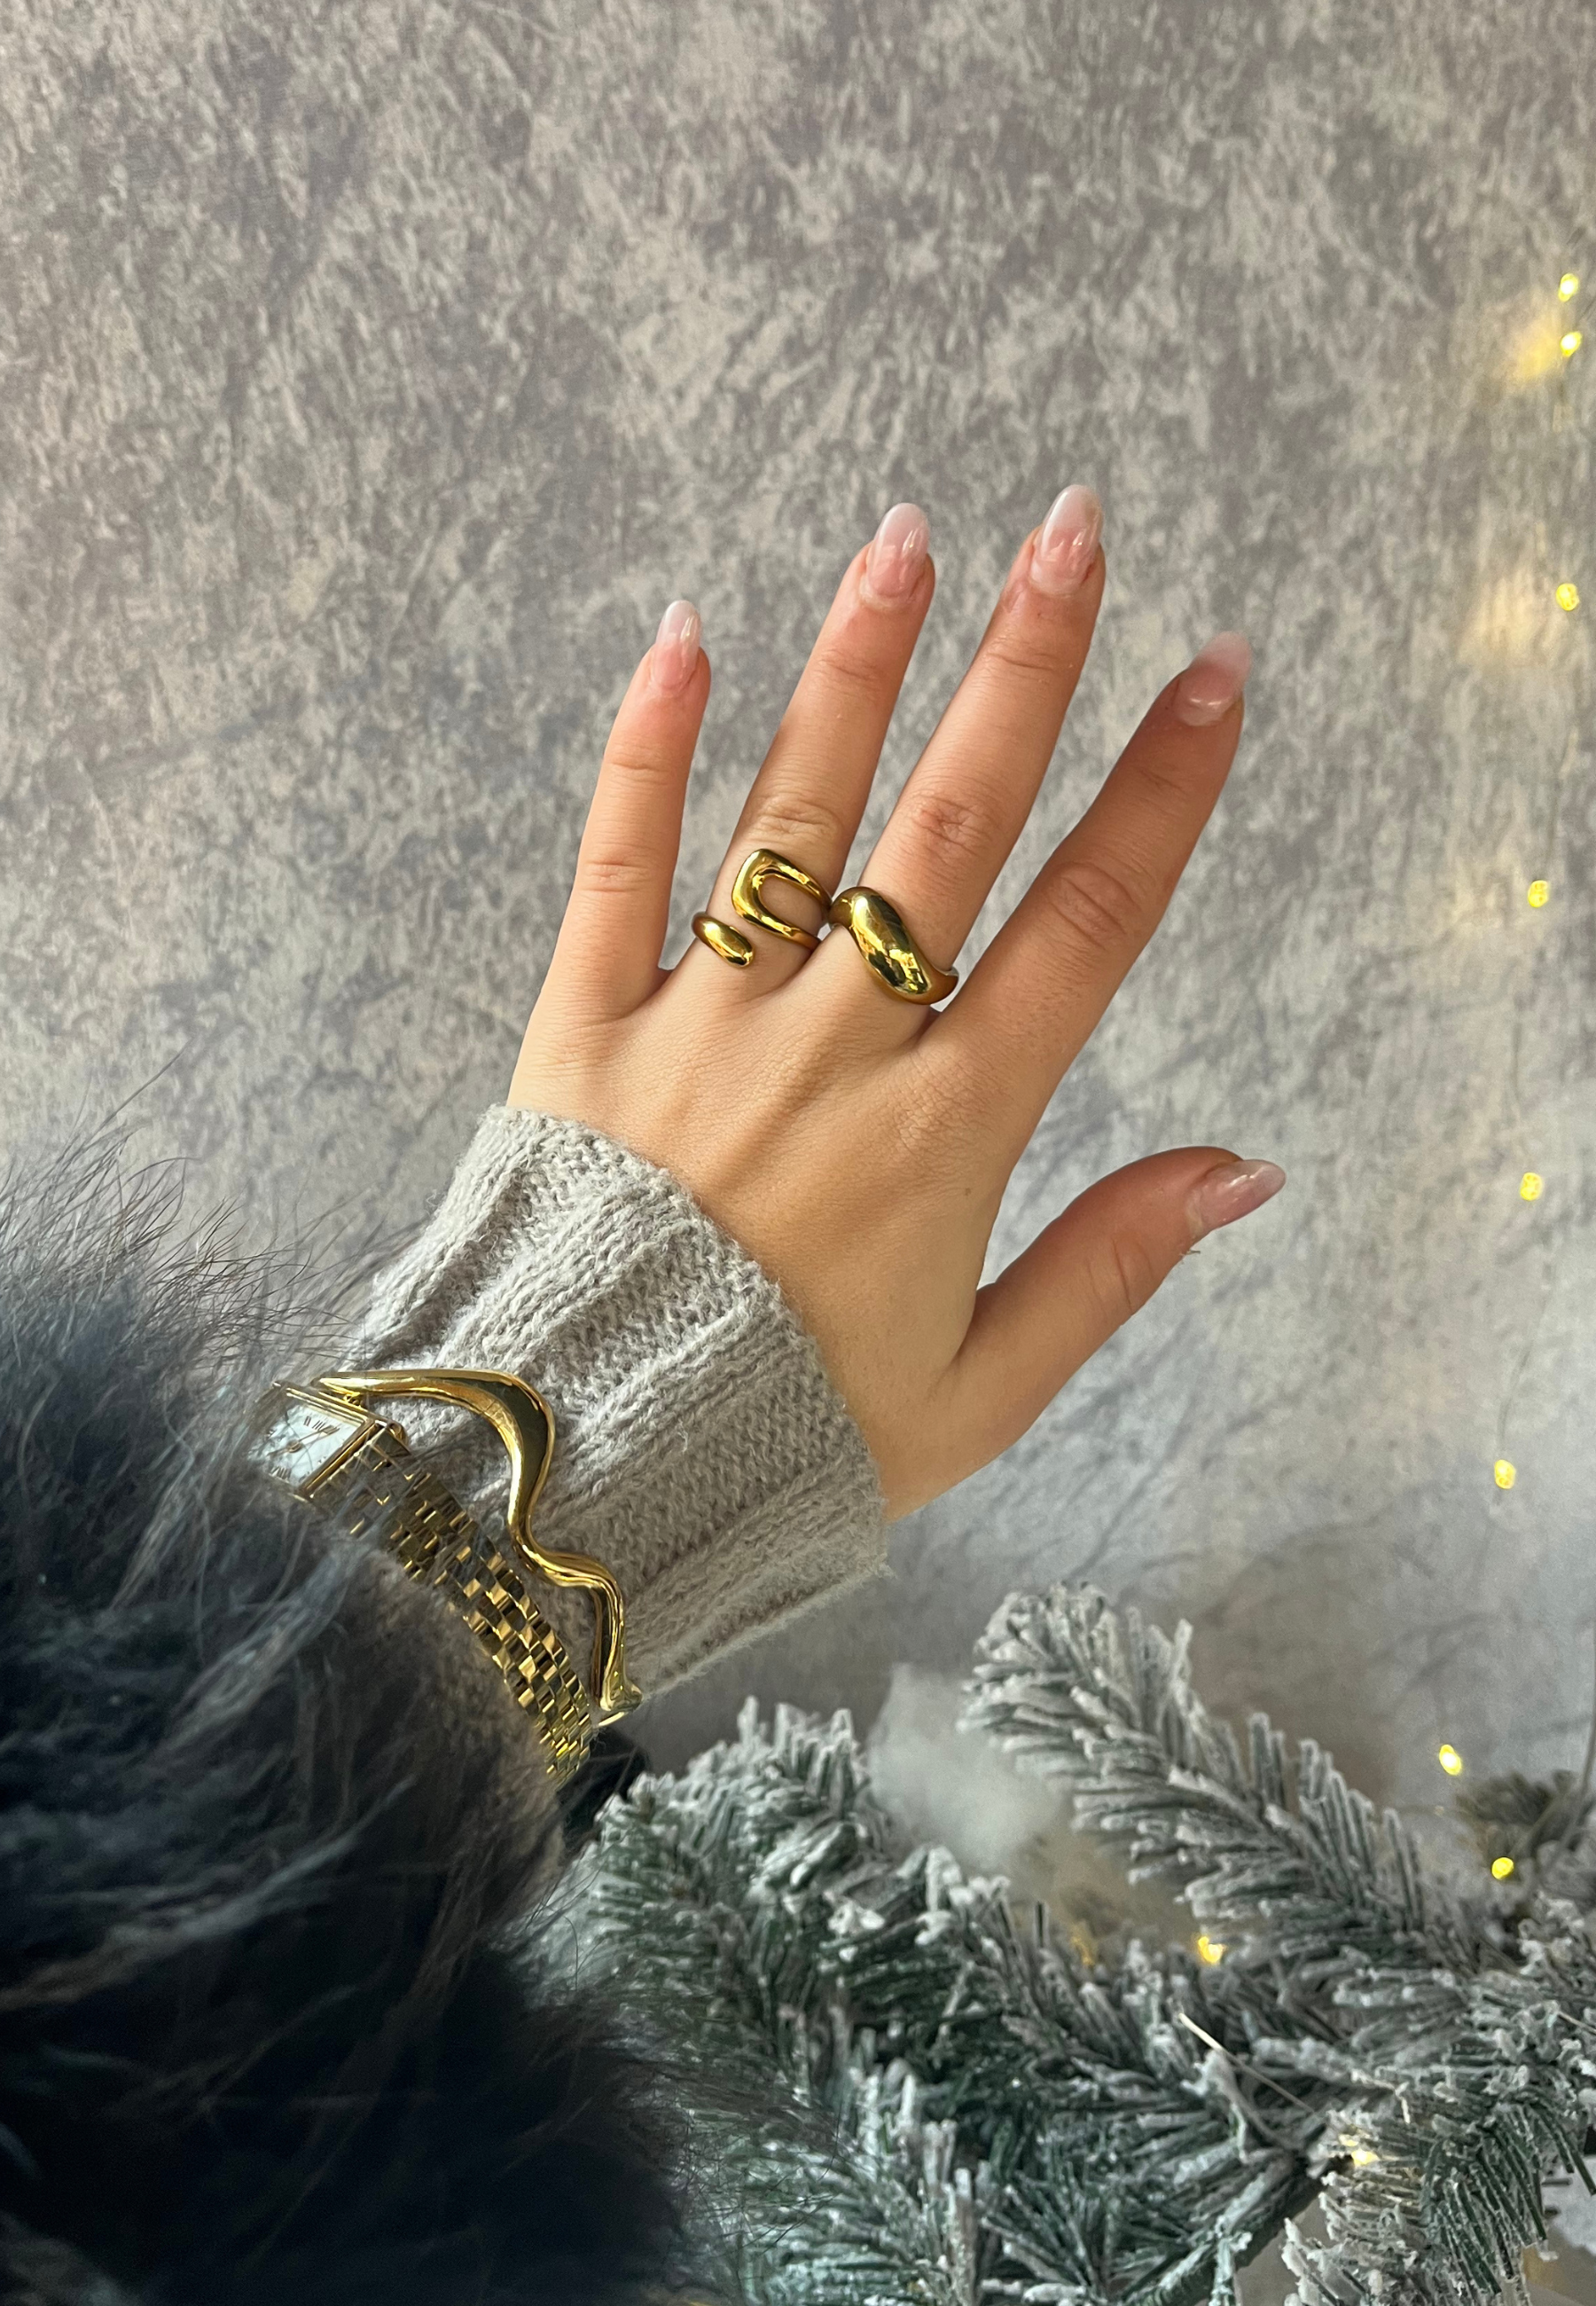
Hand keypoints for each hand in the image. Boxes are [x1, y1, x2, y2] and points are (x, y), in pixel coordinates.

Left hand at [509, 492, 1282, 1519]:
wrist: (575, 1474)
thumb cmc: (785, 1438)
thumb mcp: (979, 1391)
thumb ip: (1110, 1266)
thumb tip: (1244, 1168)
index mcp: (944, 1134)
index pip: (1082, 927)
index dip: (1160, 793)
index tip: (1213, 676)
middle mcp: (832, 1051)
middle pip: (948, 830)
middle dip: (1024, 672)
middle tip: (1073, 532)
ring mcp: (699, 1026)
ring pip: (793, 816)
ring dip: (856, 670)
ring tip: (909, 538)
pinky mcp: (578, 1027)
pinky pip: (614, 864)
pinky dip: (645, 750)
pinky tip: (681, 633)